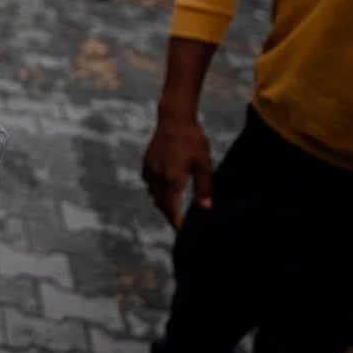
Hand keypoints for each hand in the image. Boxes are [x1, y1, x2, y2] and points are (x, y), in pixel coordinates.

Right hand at [141, 114, 213, 228]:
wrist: (174, 119)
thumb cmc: (193, 141)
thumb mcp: (204, 164)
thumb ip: (204, 187)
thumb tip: (206, 208)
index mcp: (173, 180)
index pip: (172, 209)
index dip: (176, 223)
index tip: (181, 233)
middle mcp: (159, 177)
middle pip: (161, 204)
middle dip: (169, 215)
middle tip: (179, 222)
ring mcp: (150, 170)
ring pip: (154, 194)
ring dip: (162, 202)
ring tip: (172, 206)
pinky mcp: (146, 162)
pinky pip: (149, 182)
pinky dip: (155, 189)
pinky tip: (163, 186)